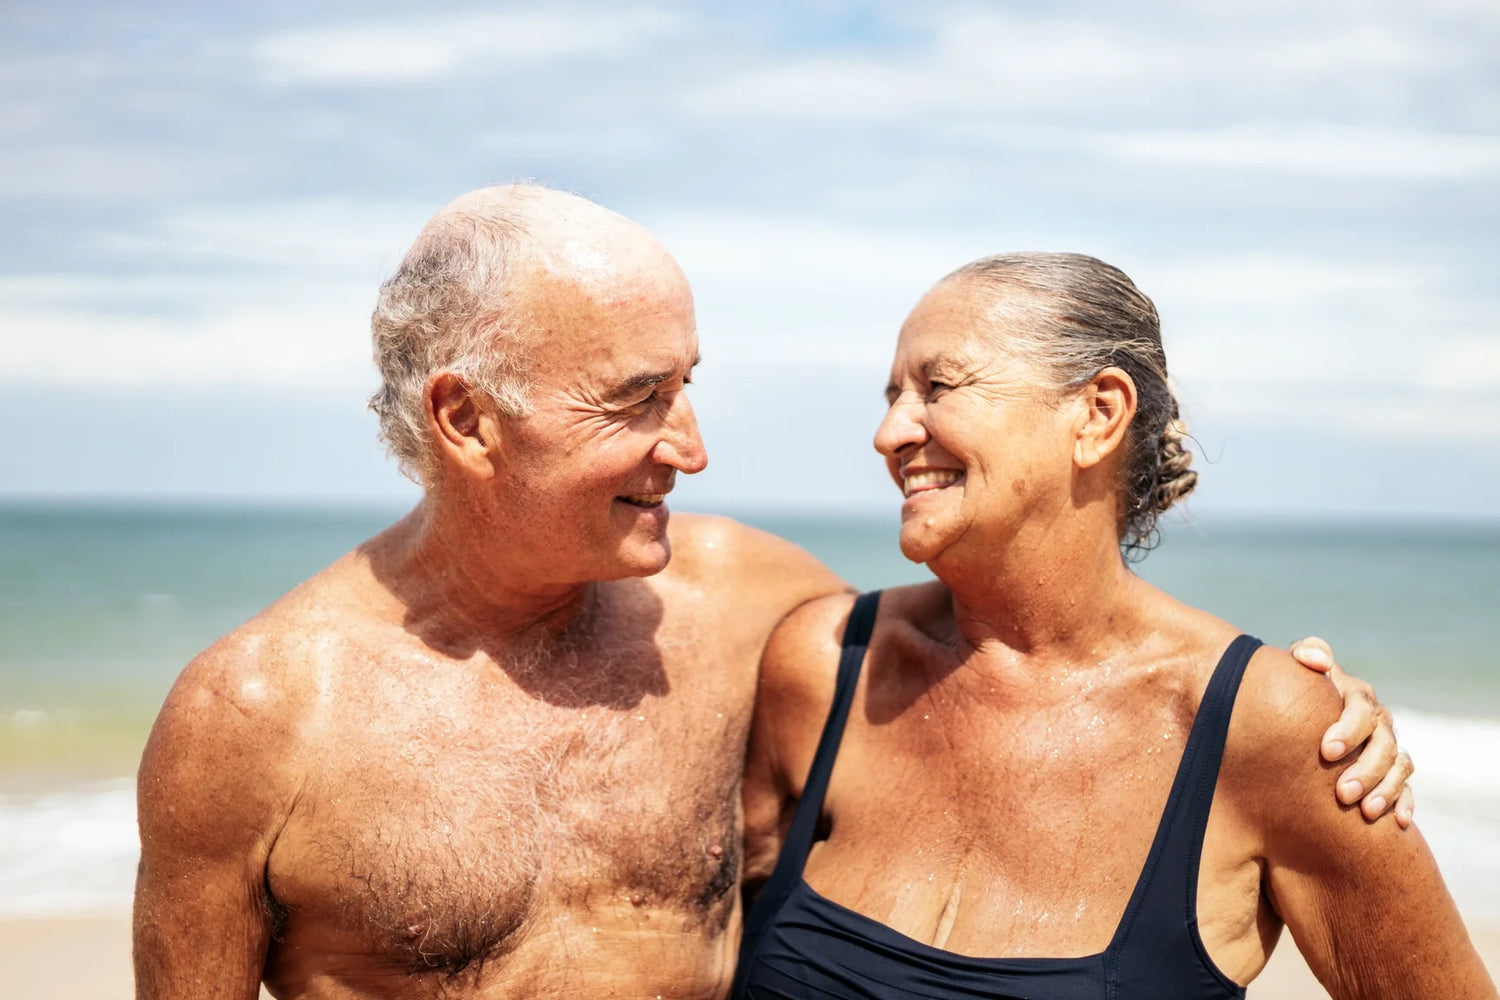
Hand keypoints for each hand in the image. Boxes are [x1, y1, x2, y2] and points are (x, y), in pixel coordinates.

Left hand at [1290, 636, 1414, 828]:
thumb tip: (1318, 662)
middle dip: (1365, 769)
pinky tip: (1398, 822)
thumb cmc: (1294, 689)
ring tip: (1365, 810)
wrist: (1296, 714)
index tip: (1326, 751)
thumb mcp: (1296, 666)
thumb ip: (1306, 653)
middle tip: (1343, 792)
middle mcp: (1377, 720)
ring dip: (1385, 789)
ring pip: (1399, 766)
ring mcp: (1387, 746)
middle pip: (1384, 744)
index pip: (1360, 710)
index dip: (1348, 730)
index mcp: (1356, 696)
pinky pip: (1406, 787)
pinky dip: (1404, 802)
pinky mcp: (1391, 771)